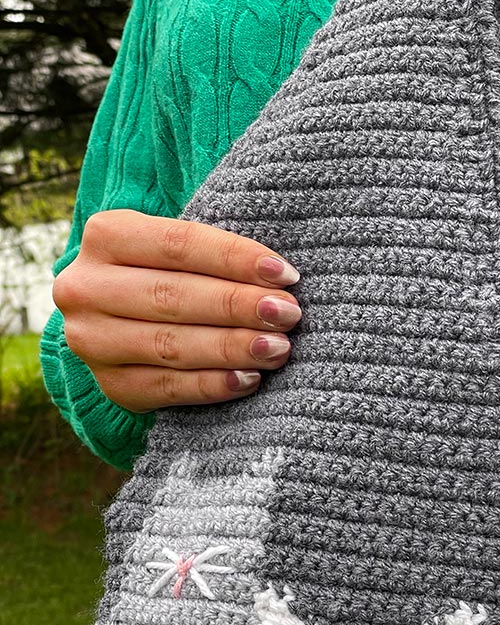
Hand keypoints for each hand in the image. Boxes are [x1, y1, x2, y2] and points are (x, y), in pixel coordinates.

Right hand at [52, 208, 302, 412]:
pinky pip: (168, 388)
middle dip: (239, 306)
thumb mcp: (176, 247)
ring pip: (171, 345)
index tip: (285, 274)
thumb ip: (213, 251)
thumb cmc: (170, 273)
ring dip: (232, 348)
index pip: (178, 244)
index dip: (235, 258)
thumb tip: (279, 275)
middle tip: (288, 313)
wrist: (123, 319)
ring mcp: (92, 340)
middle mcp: (85, 287)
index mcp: (105, 235)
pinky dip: (213, 384)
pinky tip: (250, 379)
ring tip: (278, 347)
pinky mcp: (111, 385)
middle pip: (172, 296)